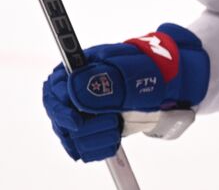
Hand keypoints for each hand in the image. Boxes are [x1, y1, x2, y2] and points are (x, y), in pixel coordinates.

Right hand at [42, 24, 209, 162]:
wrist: (165, 84)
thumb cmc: (146, 70)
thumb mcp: (127, 73)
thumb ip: (100, 82)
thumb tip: (74, 89)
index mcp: (77, 70)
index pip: (53, 93)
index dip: (61, 110)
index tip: (77, 122)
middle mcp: (74, 91)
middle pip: (60, 119)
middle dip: (86, 127)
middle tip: (111, 122)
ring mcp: (82, 111)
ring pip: (72, 137)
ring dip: (97, 136)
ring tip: (117, 124)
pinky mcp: (92, 129)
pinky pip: (84, 148)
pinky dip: (100, 147)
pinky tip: (114, 136)